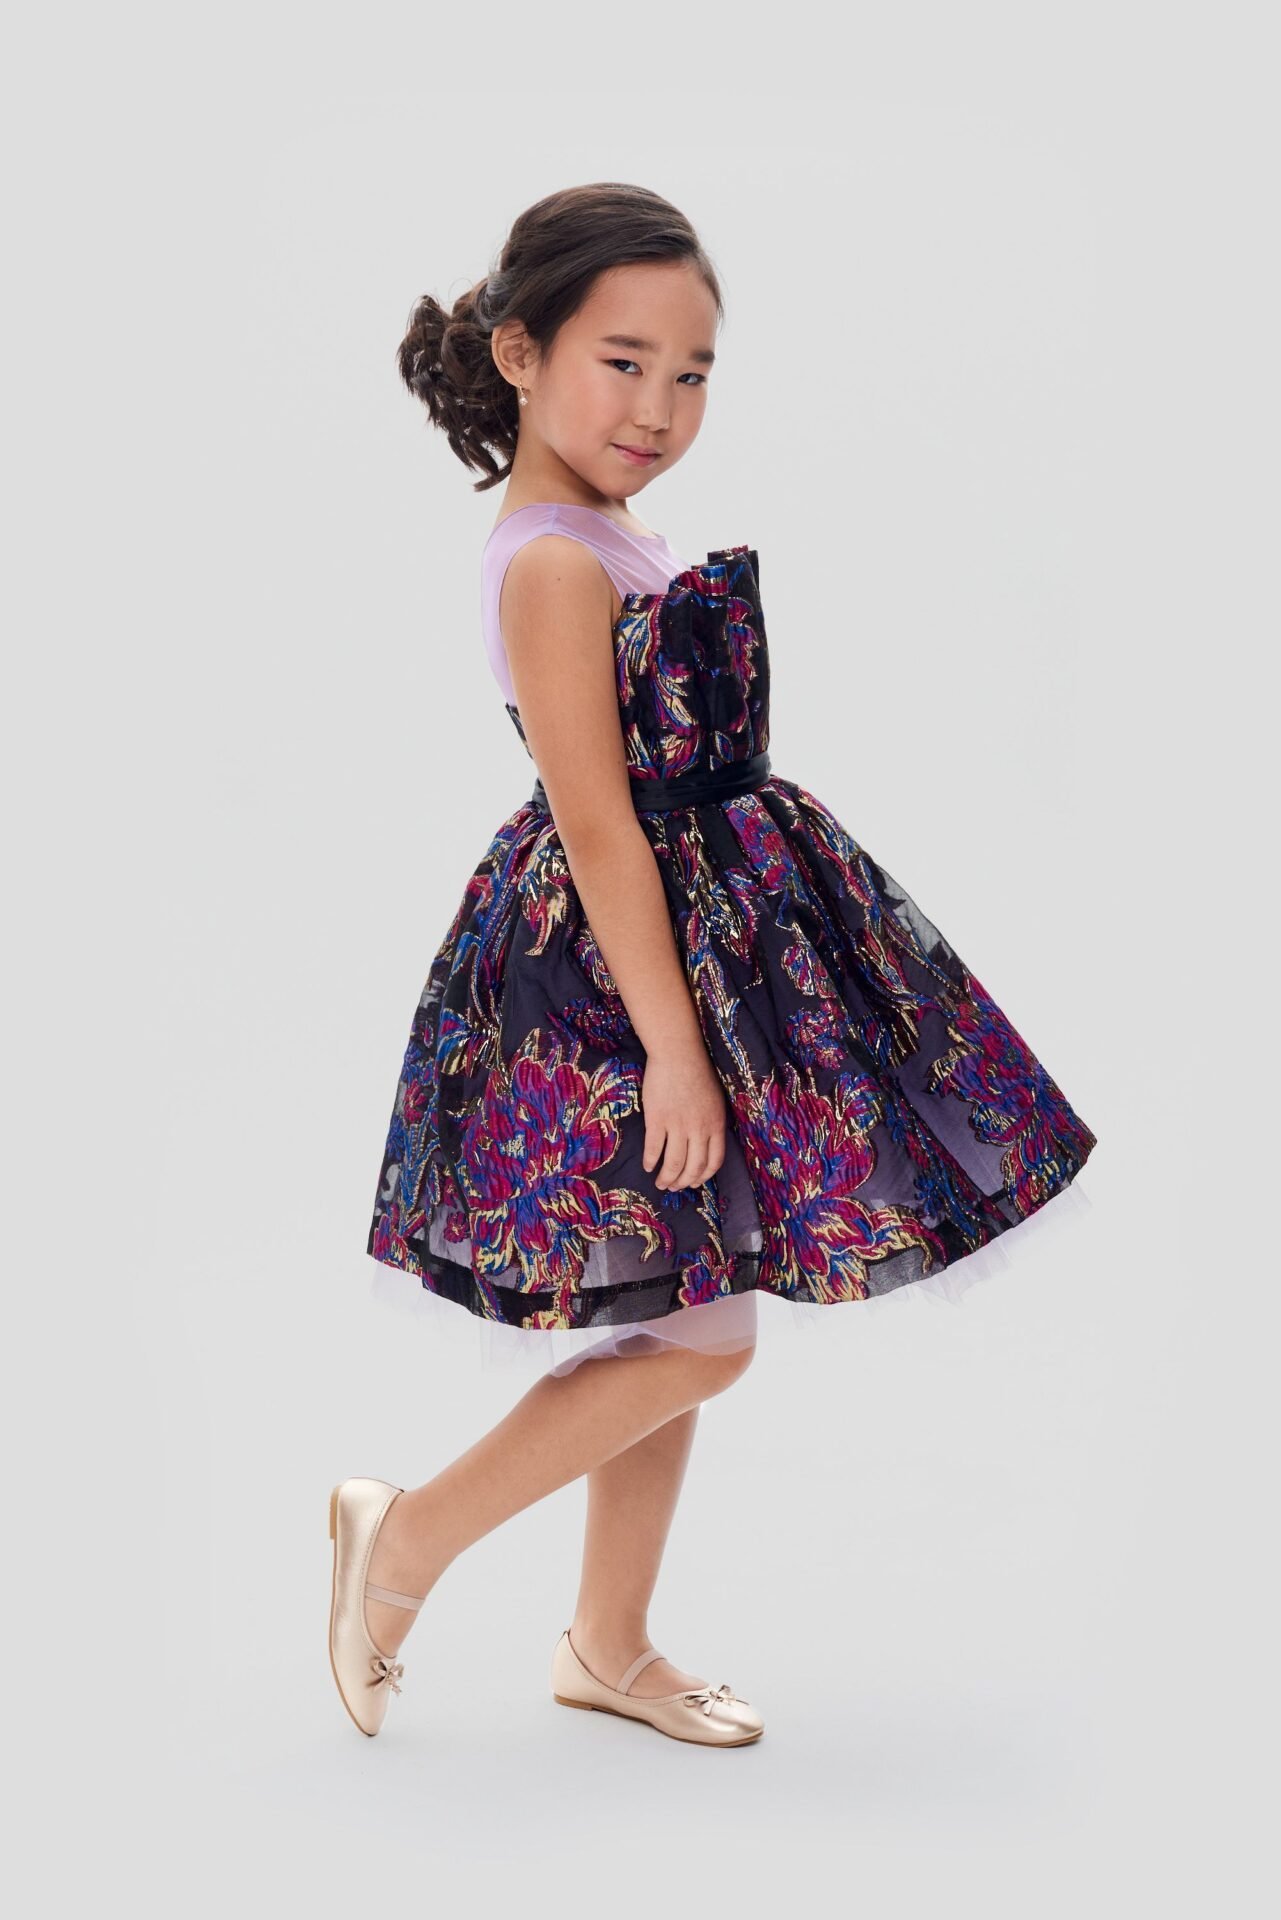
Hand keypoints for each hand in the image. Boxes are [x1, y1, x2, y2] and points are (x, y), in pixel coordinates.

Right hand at [640, 1046, 727, 1191]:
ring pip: (673, 1163)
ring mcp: (677, 1125)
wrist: (678, 1054)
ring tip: (660, 1182)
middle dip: (683, 1182)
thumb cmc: (698, 1073)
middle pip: (693, 1167)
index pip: (714, 1162)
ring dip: (666, 1178)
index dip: (703, 1177)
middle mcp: (699, 1129)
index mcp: (716, 1125)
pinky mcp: (657, 1119)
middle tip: (674, 1187)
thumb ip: (712, 1124)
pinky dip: (650, 1161)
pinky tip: (647, 1166)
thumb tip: (705, 1144)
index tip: (695, 1183)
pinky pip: (654, 1148)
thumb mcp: (715, 1101)